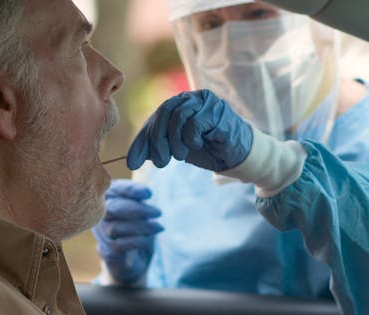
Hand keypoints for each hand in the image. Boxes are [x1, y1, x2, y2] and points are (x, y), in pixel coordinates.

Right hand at [92, 179, 162, 284]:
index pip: (112, 190)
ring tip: (158, 227)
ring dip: (140, 226)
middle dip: (137, 209)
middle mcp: (99, 217)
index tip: (149, 194)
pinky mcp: (107, 252)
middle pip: (112, 208)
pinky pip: (119, 244)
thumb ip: (140, 201)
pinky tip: (147, 239)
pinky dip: (136, 240)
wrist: (134, 262)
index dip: (129, 190)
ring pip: (115, 227)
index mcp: (107, 201)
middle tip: (158, 212)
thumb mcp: (141, 213)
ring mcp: (101, 235)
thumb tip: (145, 193)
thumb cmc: (138, 232)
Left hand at [126, 89, 253, 171]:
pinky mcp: (217, 110)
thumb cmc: (207, 149)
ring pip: (178, 116)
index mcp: (177, 104)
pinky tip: (197, 145)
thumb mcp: (176, 149)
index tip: (133, 163)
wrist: (237, 156)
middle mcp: (189, 98)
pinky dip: (191, 138)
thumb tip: (131, 160)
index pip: (154, 119)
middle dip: (157, 141)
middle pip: (163, 113)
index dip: (142, 141)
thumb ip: (156, 149)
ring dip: (175, 141)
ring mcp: (204, 101)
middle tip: (160, 163)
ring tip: (181, 156)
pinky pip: (195, 122)